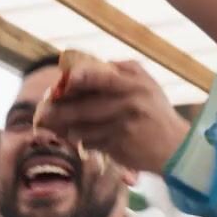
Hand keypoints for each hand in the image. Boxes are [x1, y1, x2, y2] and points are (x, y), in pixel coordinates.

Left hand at [43, 59, 191, 173]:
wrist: (176, 147)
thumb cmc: (153, 111)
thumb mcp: (142, 82)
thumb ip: (114, 72)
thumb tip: (76, 69)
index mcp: (132, 80)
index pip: (98, 75)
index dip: (73, 79)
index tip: (57, 84)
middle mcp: (129, 100)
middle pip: (82, 104)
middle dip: (57, 109)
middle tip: (40, 112)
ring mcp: (124, 124)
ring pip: (81, 126)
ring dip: (62, 127)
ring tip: (48, 125)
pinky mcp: (119, 145)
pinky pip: (89, 142)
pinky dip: (78, 140)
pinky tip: (72, 137)